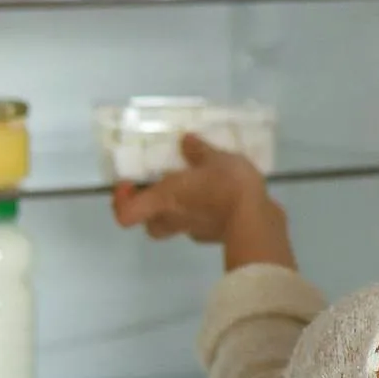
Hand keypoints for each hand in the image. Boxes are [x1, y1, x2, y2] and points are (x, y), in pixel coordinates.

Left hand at [112, 134, 296, 270]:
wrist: (256, 220)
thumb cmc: (226, 186)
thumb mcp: (214, 157)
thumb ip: (198, 150)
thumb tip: (185, 141)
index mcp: (165, 199)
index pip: (126, 214)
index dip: (122, 201)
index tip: (132, 184)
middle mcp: (174, 219)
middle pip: (149, 225)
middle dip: (152, 211)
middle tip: (164, 190)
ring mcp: (195, 231)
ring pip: (175, 226)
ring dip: (180, 211)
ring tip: (197, 190)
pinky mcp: (216, 236)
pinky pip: (202, 225)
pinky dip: (205, 214)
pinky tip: (221, 199)